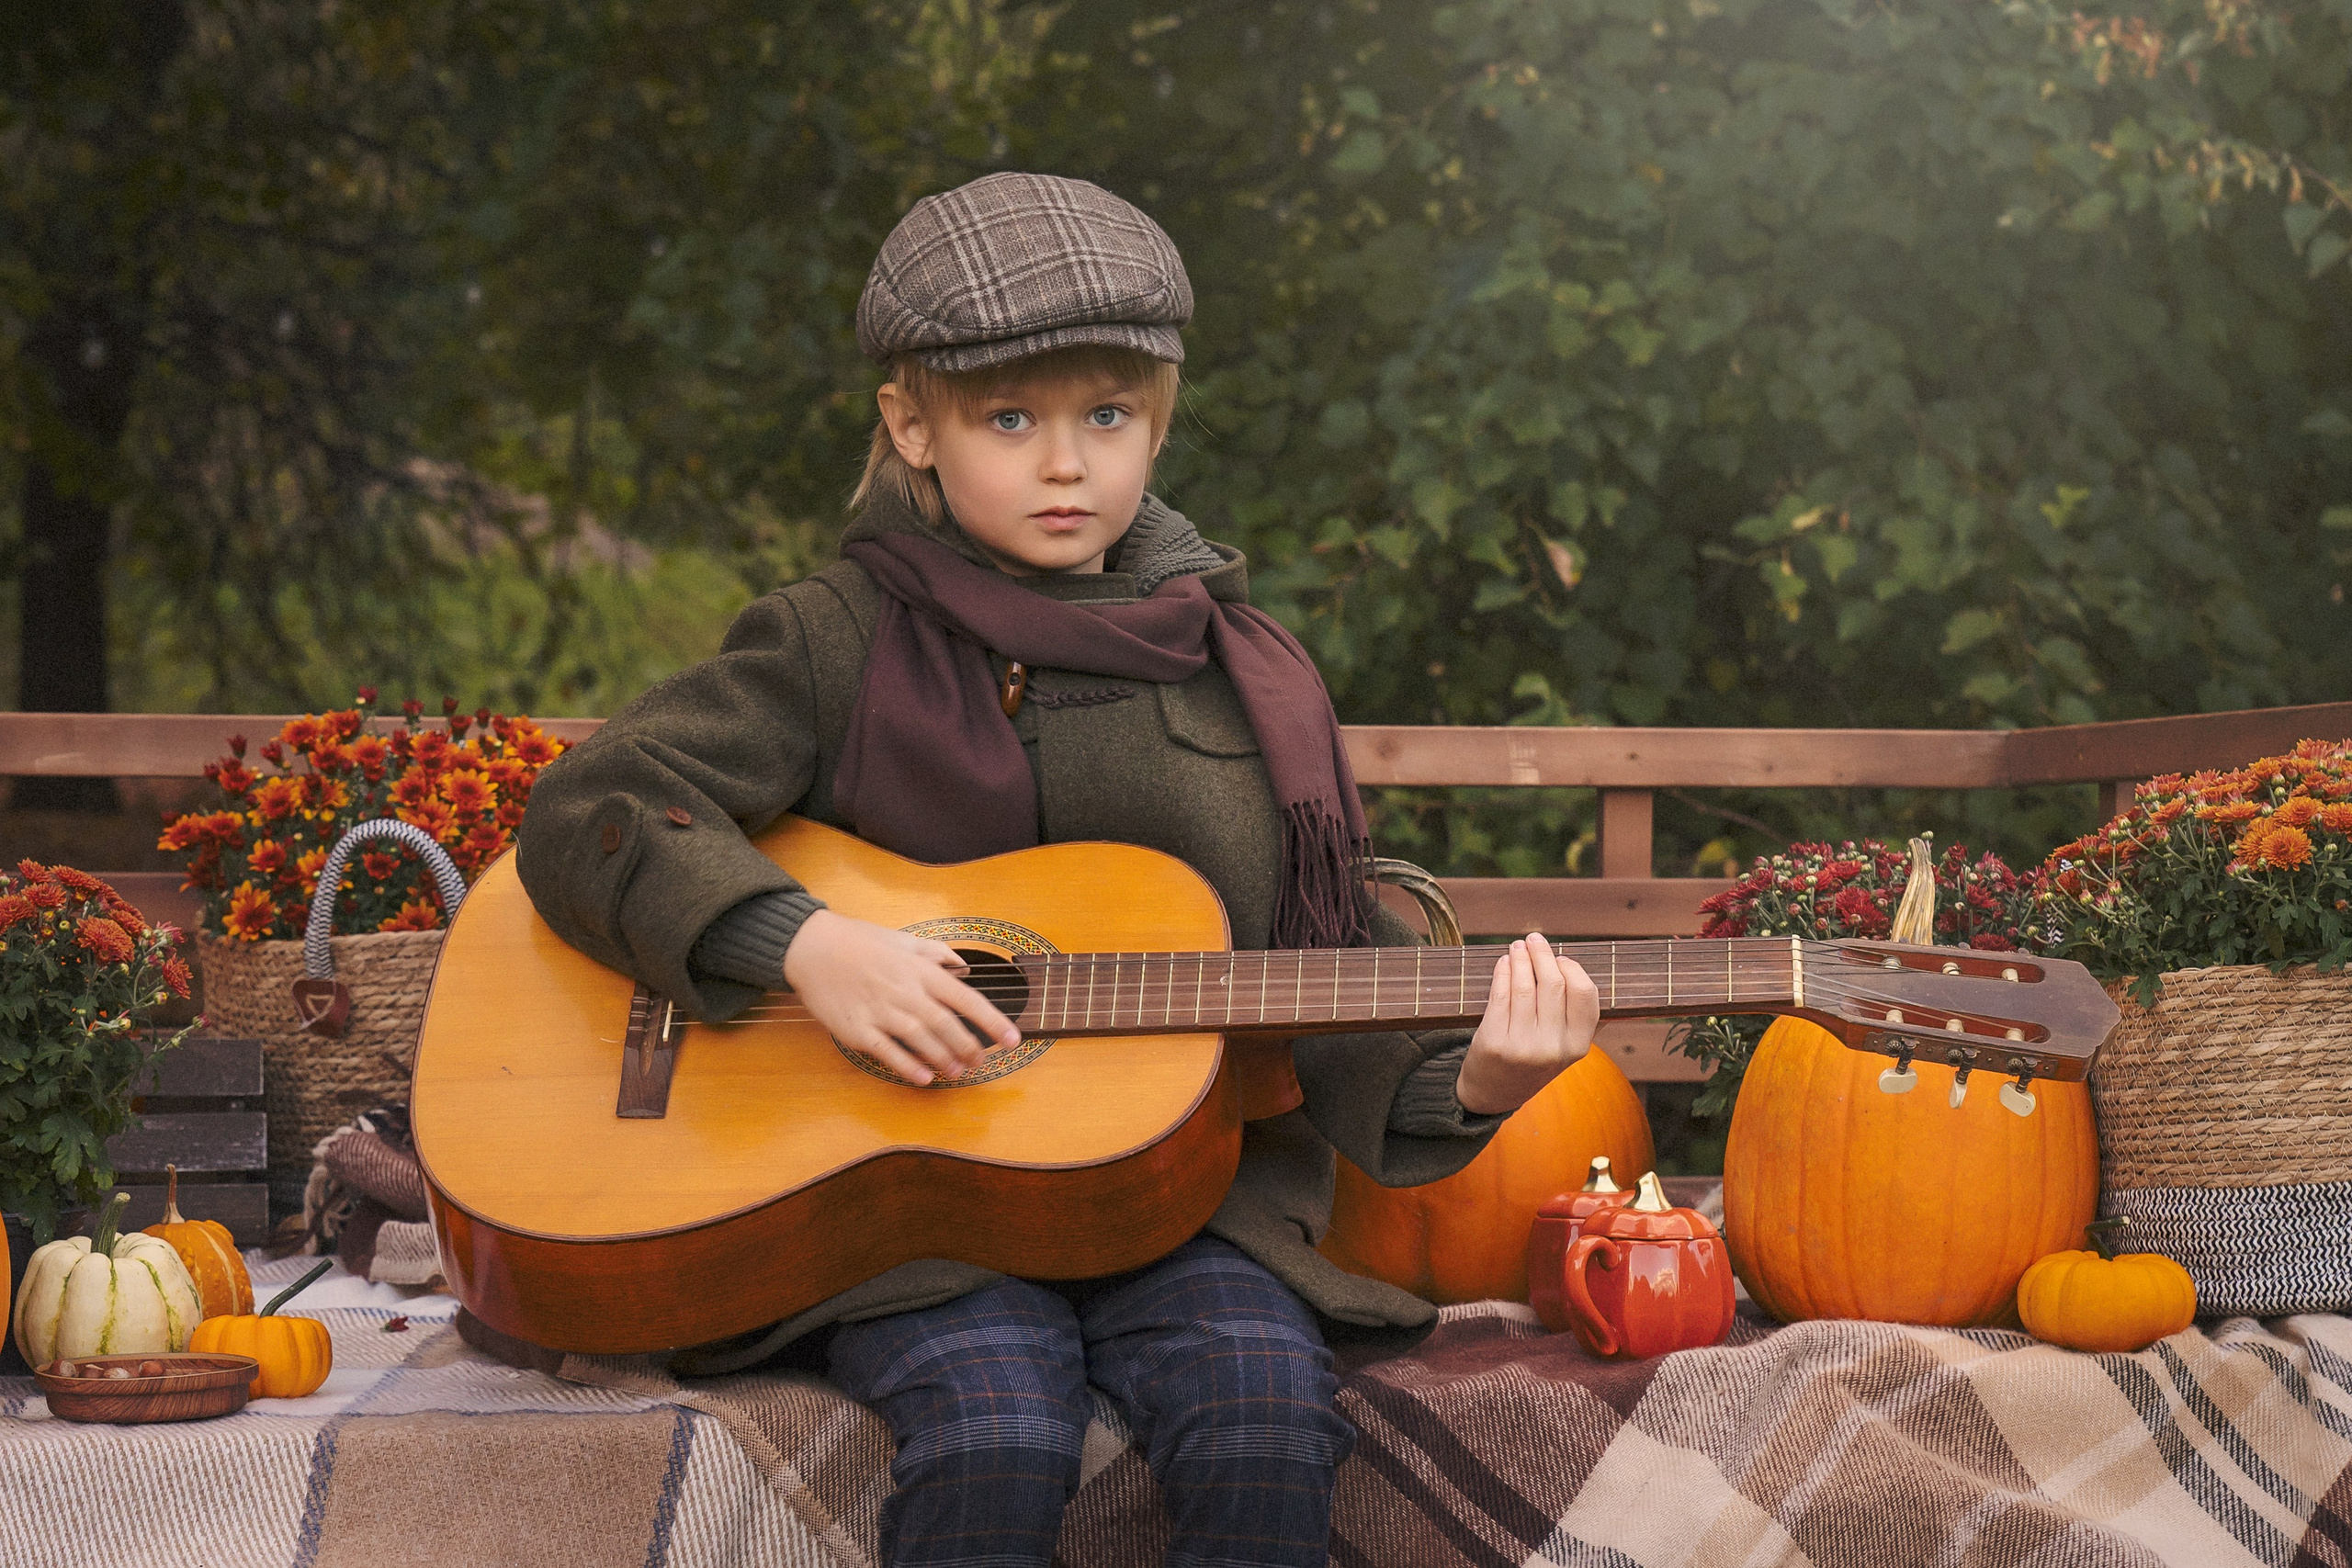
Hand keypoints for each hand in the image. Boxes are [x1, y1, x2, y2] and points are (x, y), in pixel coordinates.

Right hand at [780, 909, 1020, 1085]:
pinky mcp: (857, 1028)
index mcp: (919, 969)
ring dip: (944, 1059)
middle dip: (969, 1046)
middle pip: (946, 1024)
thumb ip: (936, 953)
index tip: (1013, 1038)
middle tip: (982, 1062)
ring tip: (958, 1072)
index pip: (965, 998)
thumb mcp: (903, 939)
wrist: (811, 947)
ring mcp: (880, 1010)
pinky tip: (924, 1077)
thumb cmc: (860, 942)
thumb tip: (963, 968)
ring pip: (921, 1040)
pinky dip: (908, 1066)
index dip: (992, 1020)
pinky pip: (887, 1052)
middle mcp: (904, 990)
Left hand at [1453, 933, 1599, 1116]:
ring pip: (1524, 986)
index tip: (1560, 957)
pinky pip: (1500, 996)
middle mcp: (1553, 1047)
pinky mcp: (1494, 1042)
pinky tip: (1503, 963)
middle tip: (1534, 939)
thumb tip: (1574, 966)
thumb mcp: (1563, 1047)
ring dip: (1519, 959)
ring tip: (1517, 946)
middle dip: (1542, 955)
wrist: (1495, 1093)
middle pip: (1553, 984)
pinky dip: (1502, 973)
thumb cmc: (1532, 1059)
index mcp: (1578, 1046)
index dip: (1572, 968)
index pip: (1585, 994)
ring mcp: (1523, 1046)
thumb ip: (1574, 1015)